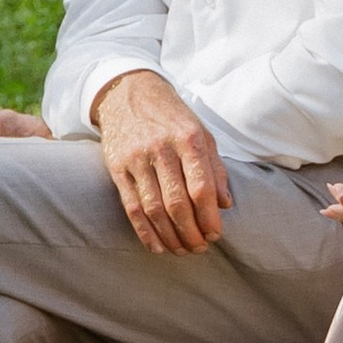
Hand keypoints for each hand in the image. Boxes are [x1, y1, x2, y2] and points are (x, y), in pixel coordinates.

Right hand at [92, 67, 231, 254]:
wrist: (129, 93)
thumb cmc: (172, 118)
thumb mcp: (201, 133)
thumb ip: (215, 168)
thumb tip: (225, 204)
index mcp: (188, 139)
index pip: (201, 187)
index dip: (209, 216)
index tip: (215, 234)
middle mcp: (161, 149)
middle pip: (177, 202)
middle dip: (191, 232)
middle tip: (200, 248)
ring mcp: (136, 158)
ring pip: (153, 208)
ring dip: (169, 236)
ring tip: (182, 250)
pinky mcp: (117, 167)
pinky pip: (131, 206)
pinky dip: (144, 231)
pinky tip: (157, 246)